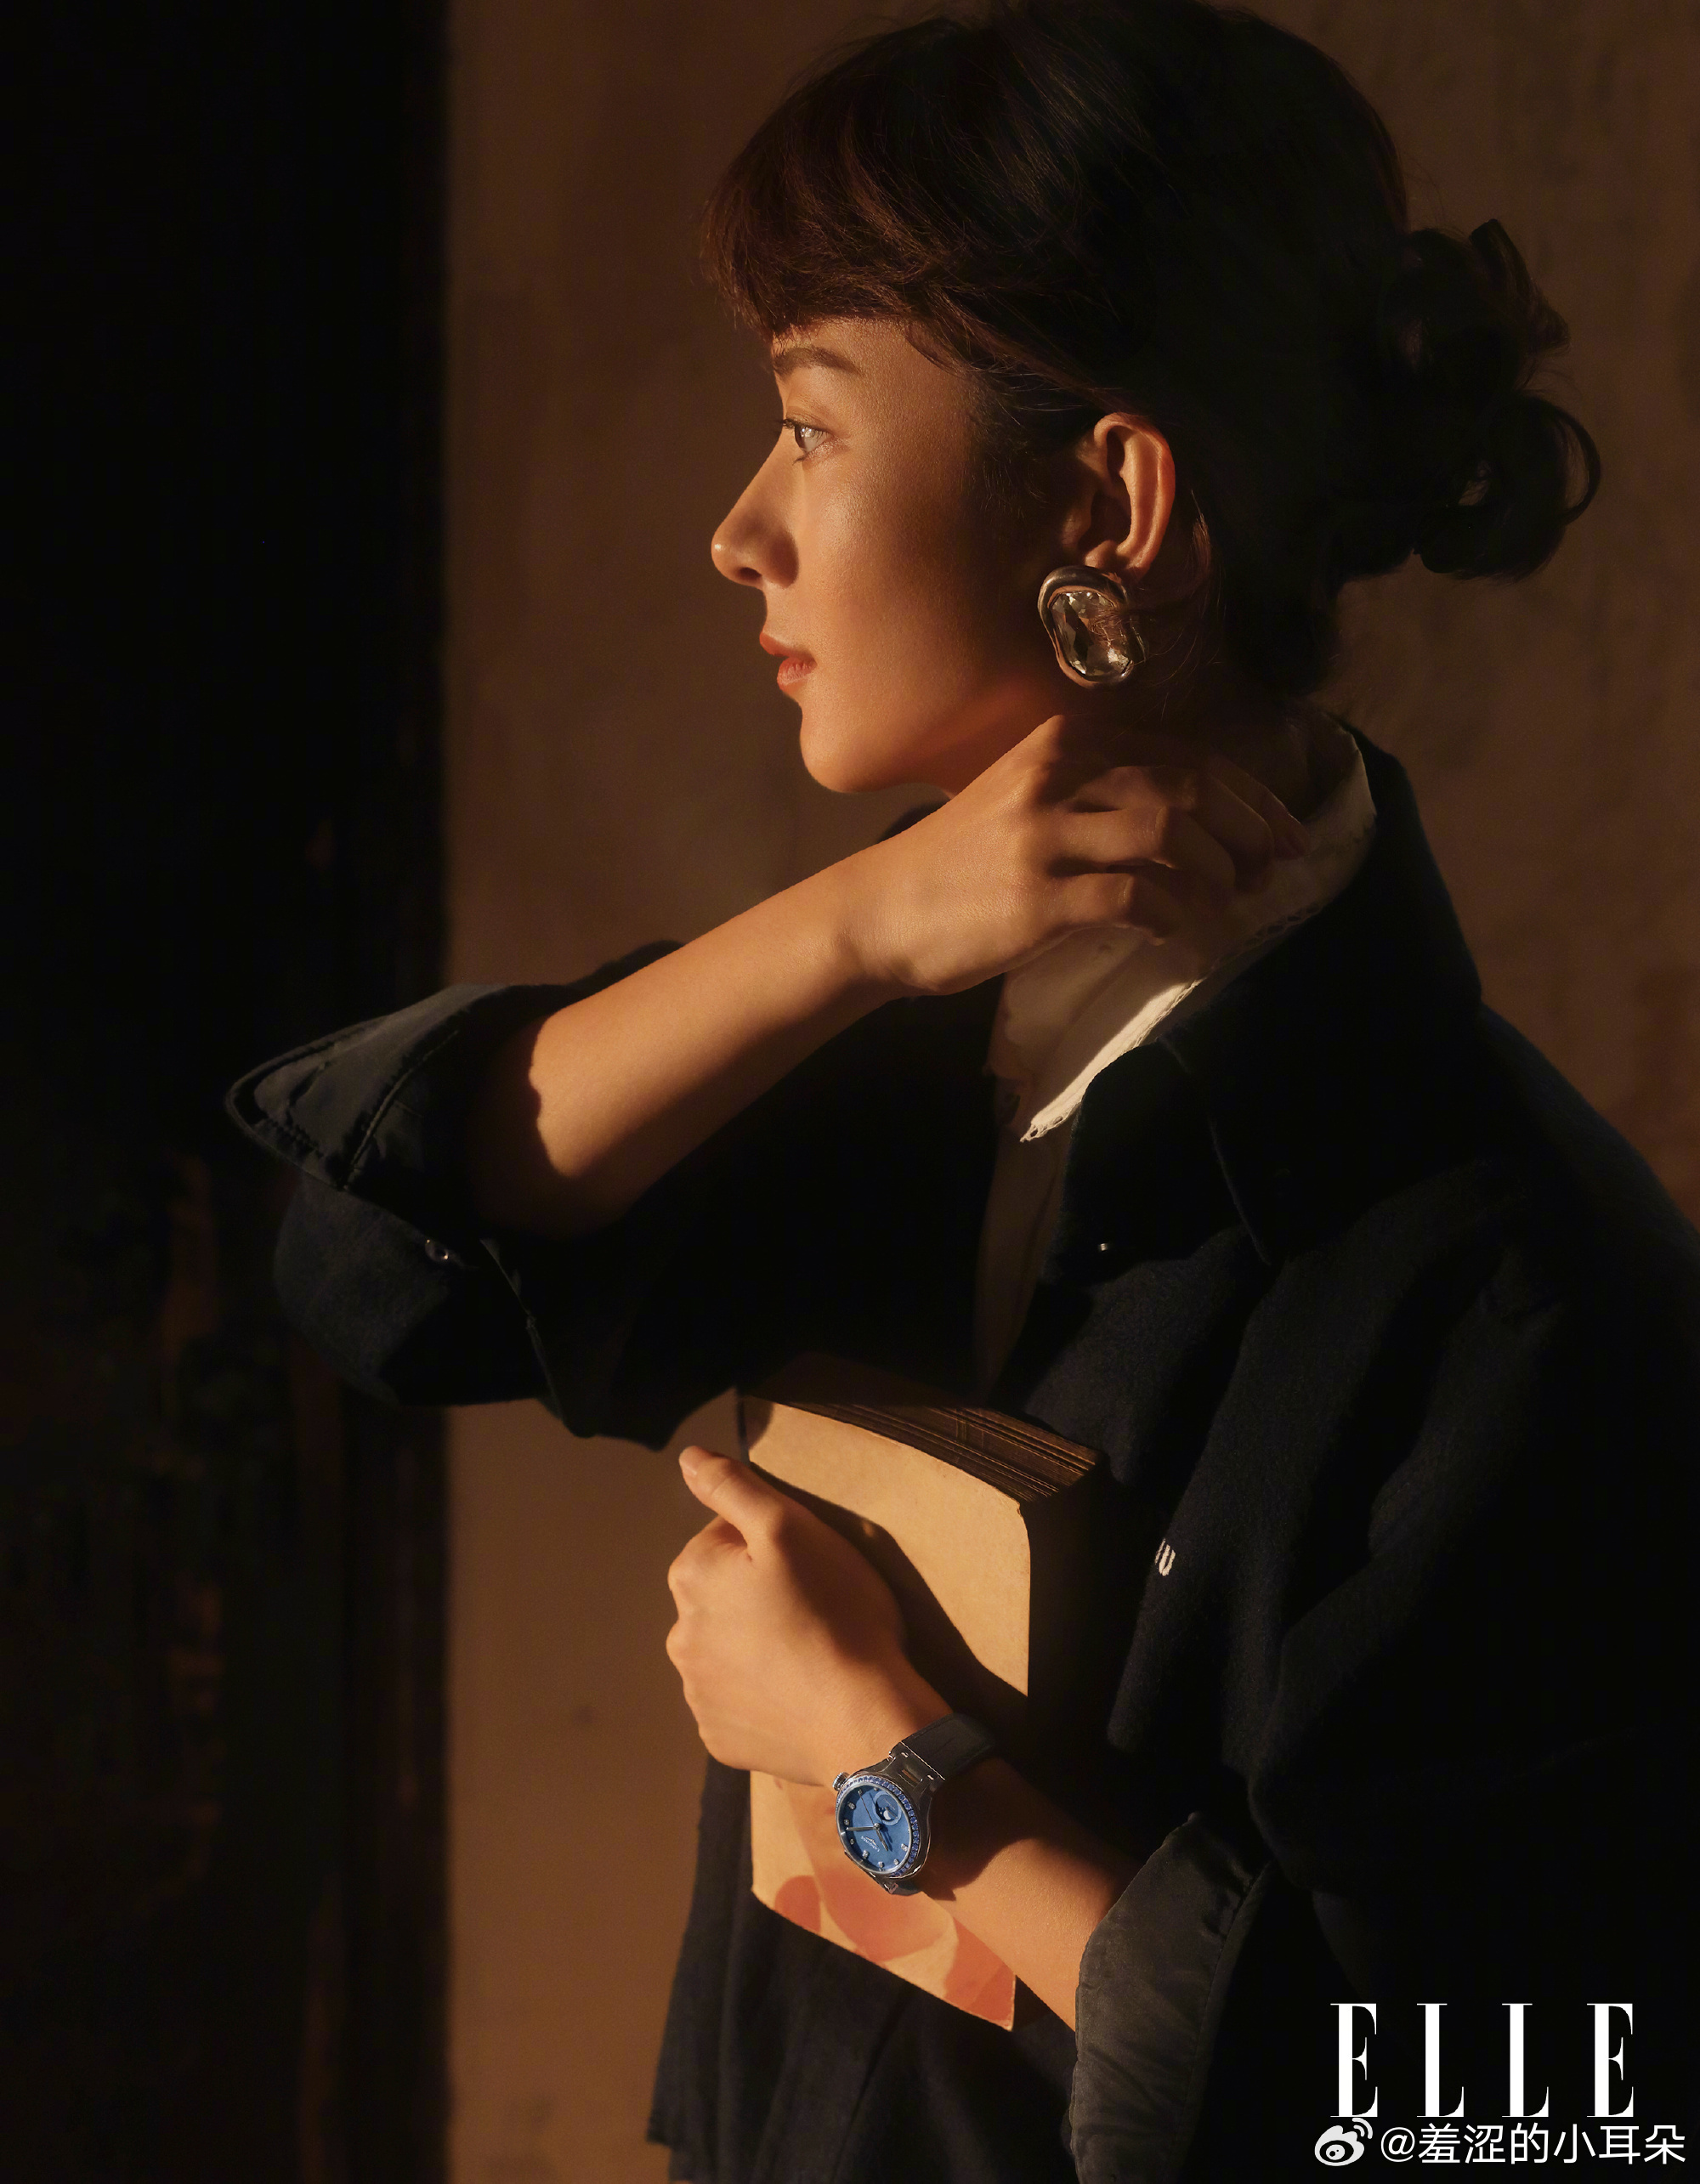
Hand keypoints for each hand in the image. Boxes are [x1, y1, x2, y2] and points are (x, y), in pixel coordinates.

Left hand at [664, 1448, 942, 1785]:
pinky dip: (761, 1695)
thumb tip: (688, 1458)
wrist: (863, 1722)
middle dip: (755, 1593)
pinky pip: (737, 1703)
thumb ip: (733, 1488)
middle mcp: (680, 1636)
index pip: (724, 1537)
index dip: (770, 1543)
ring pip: (726, 1649)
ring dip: (756, 1644)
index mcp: (692, 1577)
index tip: (807, 1565)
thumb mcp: (791, 1528)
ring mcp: (698, 1694)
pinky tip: (798, 1694)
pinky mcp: (719, 1739)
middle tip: (814, 1607)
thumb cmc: (835, 1614)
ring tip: (810, 1653)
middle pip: (721, 1594)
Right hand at [834, 714, 1309, 995]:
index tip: (1285, 830)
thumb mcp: (1029, 798)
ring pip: (1171, 832)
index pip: (1184, 755)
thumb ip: (1099, 791)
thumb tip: (1200, 819)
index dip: (1250, 794)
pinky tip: (1181, 934)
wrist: (882, 911)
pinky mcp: (1038, 897)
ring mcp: (1045, 834)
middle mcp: (1057, 773)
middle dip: (1250, 830)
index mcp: (1063, 742)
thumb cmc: (964, 863)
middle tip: (1276, 868)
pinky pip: (1136, 899)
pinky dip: (1176, 918)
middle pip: (1190, 786)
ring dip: (1219, 872)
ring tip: (1233, 902)